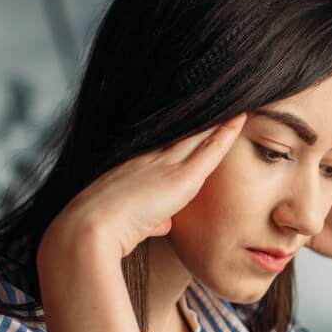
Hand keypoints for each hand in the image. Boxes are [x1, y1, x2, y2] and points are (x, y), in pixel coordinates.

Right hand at [37, 114, 245, 271]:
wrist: (91, 229)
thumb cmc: (104, 232)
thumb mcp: (131, 224)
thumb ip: (151, 220)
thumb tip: (164, 223)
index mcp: (134, 170)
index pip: (166, 148)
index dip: (184, 135)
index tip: (198, 125)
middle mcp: (149, 159)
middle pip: (184, 134)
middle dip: (203, 119)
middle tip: (223, 99)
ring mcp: (165, 165)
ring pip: (198, 136)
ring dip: (218, 121)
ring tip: (237, 102)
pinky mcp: (180, 178)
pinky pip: (210, 150)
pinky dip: (226, 134)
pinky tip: (240, 118)